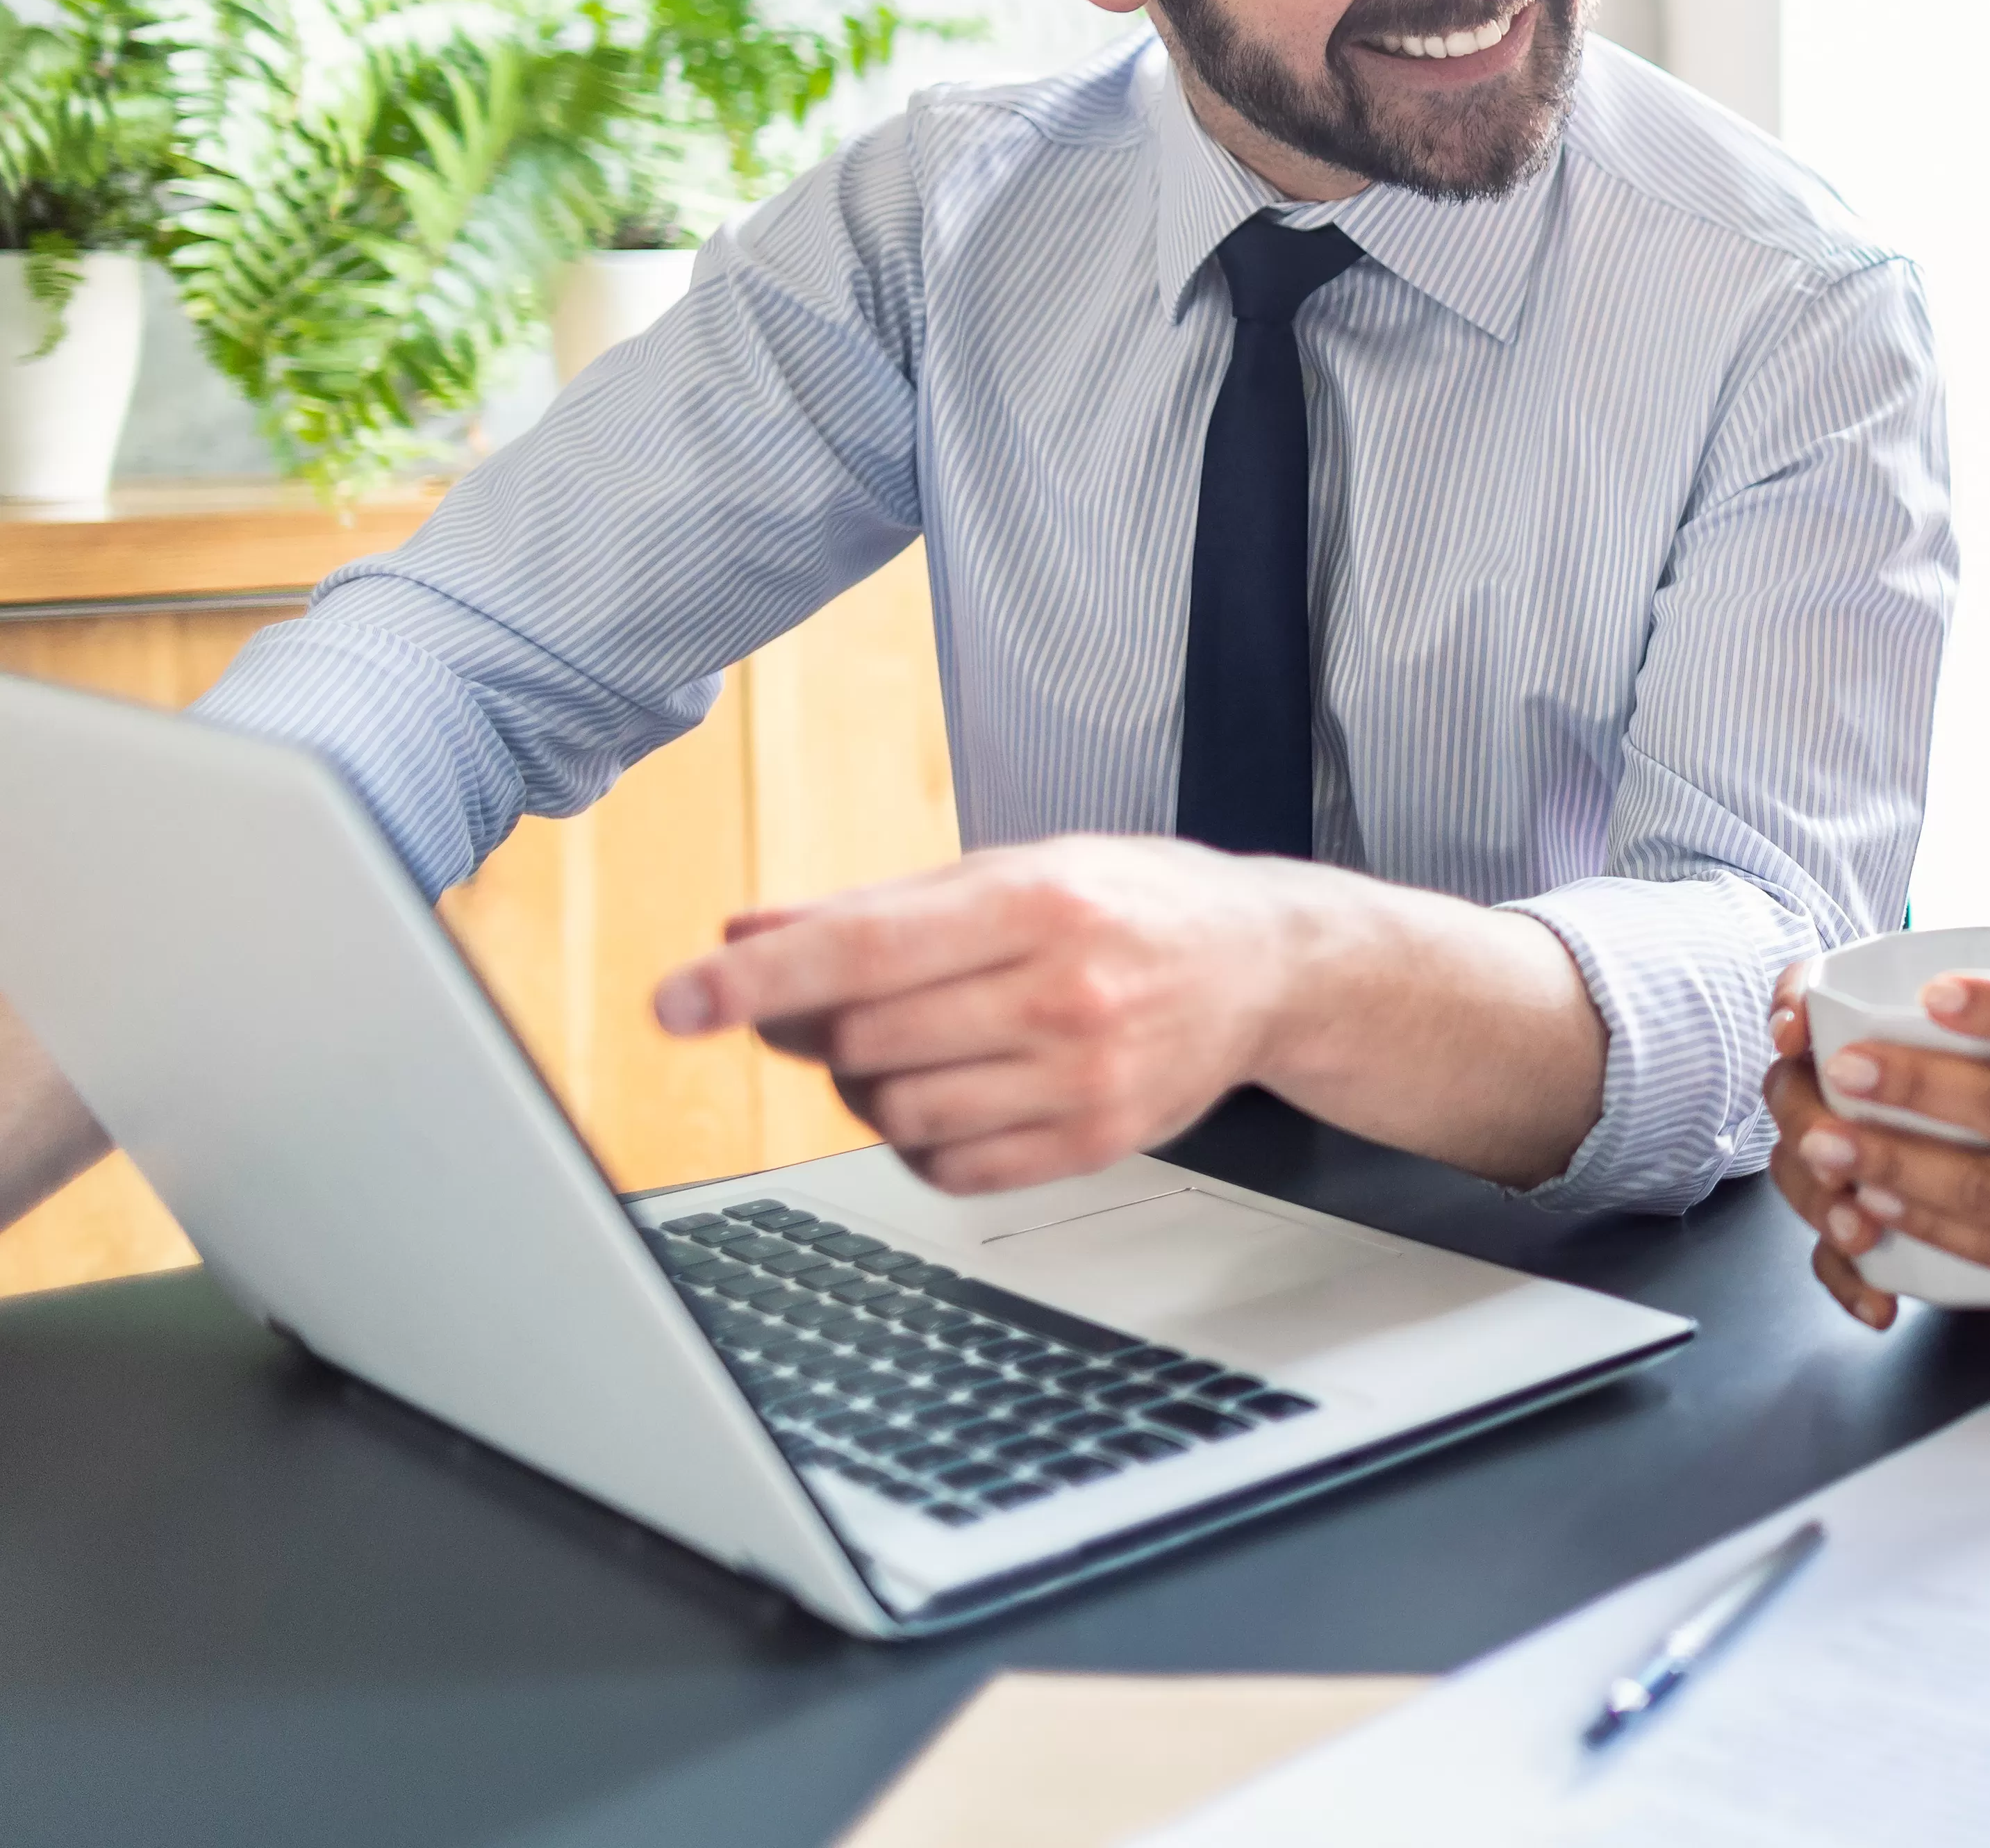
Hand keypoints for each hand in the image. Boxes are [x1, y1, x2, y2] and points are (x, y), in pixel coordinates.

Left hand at [654, 835, 1462, 1194]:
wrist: (1267, 966)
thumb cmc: (1130, 903)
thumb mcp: (1011, 869)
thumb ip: (877, 907)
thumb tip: (746, 932)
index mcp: (1038, 901)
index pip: (863, 949)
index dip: (756, 979)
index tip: (677, 1002)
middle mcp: (1064, 991)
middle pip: (864, 1037)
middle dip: (816, 1026)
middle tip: (828, 1005)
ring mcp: (1084, 1076)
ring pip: (895, 1109)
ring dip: (868, 1084)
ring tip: (916, 1044)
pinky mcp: (1095, 1141)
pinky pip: (949, 1166)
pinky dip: (920, 1136)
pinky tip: (957, 1090)